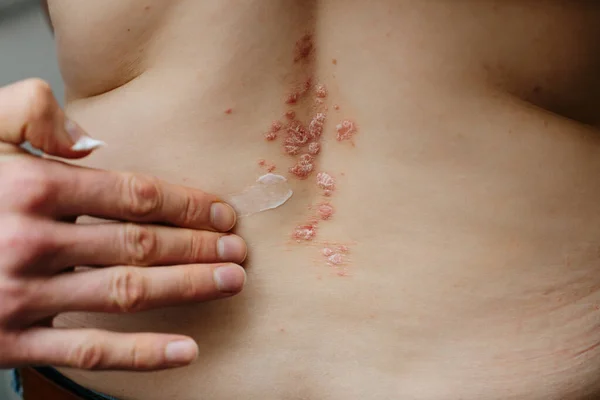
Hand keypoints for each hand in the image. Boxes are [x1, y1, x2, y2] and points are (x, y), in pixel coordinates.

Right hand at [0, 79, 246, 370]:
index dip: (187, 203)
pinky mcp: (11, 343)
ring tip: (231, 282)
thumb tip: (92, 136)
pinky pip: (89, 353)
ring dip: (188, 288)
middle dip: (198, 245)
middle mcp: (32, 241)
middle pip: (141, 243)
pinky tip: (185, 351)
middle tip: (237, 248)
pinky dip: (141, 355)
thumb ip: (29, 115)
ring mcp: (22, 297)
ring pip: (126, 293)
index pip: (135, 194)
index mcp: (31, 187)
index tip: (220, 211)